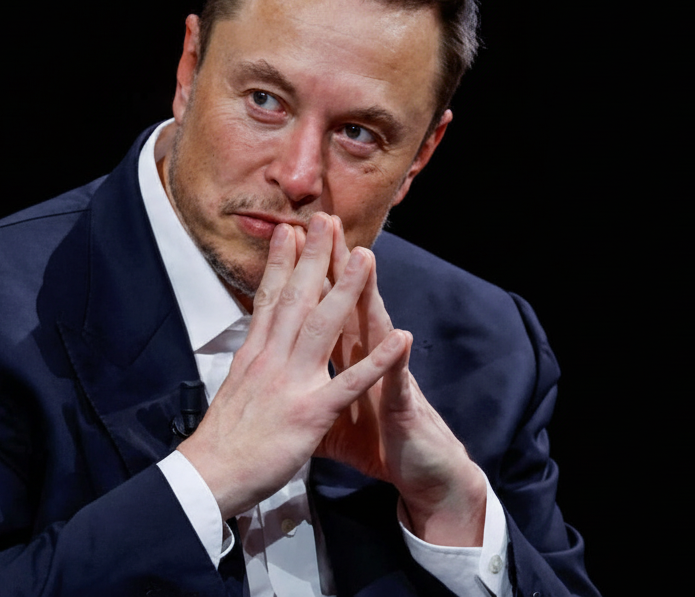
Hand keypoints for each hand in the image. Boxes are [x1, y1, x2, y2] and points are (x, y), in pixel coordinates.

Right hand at [176, 213, 410, 518]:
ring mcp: (291, 382)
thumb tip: (249, 353)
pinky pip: (351, 382)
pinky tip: (401, 339)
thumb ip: (248, 369)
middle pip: (295, 298)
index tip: (290, 232)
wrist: (209, 477)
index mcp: (254, 356)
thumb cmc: (220, 444)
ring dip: (347, 288)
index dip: (280, 263)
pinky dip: (378, 360)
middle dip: (314, 256)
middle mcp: (271, 359)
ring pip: (323, 324)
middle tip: (327, 220)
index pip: (269, 299)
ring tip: (366, 257)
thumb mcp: (232, 392)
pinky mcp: (310, 412)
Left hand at [317, 218, 487, 546]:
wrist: (419, 472)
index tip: (287, 239)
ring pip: (377, 328)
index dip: (303, 276)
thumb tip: (275, 383)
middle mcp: (367, 358)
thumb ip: (306, 390)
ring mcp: (387, 376)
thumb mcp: (329, 417)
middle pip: (347, 303)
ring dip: (370, 294)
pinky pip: (399, 382)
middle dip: (333, 264)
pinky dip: (397, 362)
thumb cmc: (376, 442)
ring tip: (365, 257)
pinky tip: (401, 339)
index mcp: (343, 358)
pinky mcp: (403, 406)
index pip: (320, 308)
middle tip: (323, 223)